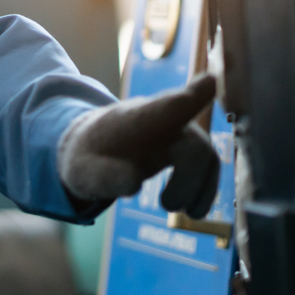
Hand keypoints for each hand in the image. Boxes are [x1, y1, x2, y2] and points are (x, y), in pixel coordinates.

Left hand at [57, 74, 220, 217]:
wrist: (92, 149)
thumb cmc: (88, 157)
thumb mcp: (83, 171)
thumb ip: (103, 176)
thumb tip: (134, 182)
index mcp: (136, 118)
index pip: (169, 106)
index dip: (193, 96)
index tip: (212, 81)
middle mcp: (162, 120)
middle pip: (194, 143)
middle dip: (188, 180)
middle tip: (166, 205)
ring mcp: (176, 131)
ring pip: (205, 155)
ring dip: (199, 189)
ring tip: (183, 213)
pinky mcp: (184, 147)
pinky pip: (207, 165)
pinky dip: (204, 189)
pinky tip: (192, 210)